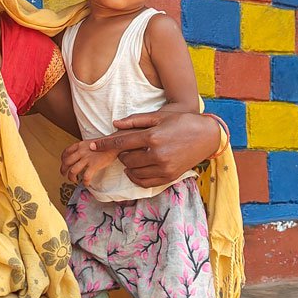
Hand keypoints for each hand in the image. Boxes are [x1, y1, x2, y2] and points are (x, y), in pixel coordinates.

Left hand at [61, 142, 116, 187]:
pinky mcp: (94, 165)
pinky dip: (85, 182)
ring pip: (73, 170)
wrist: (115, 144)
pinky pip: (86, 176)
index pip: (66, 152)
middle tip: (64, 174)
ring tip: (74, 180)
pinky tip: (86, 184)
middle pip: (66, 162)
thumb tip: (80, 155)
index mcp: (80, 145)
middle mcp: (81, 151)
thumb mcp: (91, 143)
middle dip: (63, 170)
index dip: (62, 159)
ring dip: (71, 177)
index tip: (63, 164)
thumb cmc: (105, 144)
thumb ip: (84, 148)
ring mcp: (87, 158)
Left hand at [89, 110, 221, 188]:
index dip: (103, 144)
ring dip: (129, 164)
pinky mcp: (169, 177)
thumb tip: (115, 124)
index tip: (91, 145)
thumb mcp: (159, 116)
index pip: (120, 143)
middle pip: (126, 158)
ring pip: (134, 171)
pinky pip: (145, 182)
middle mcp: (157, 155)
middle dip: (123, 153)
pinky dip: (137, 176)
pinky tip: (138, 168)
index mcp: (152, 137)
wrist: (207, 136)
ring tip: (135, 155)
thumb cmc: (182, 122)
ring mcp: (164, 168)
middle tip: (128, 146)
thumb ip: (136, 121)